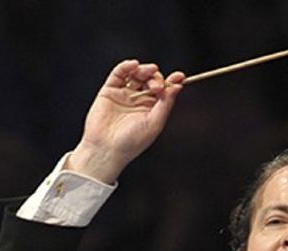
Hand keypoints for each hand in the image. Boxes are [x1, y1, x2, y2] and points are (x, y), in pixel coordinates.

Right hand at [68, 60, 184, 182]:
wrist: (107, 149)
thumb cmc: (132, 141)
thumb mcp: (155, 122)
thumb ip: (166, 103)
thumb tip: (177, 86)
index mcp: (152, 109)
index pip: (164, 90)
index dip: (172, 82)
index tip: (180, 76)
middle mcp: (139, 100)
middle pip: (151, 79)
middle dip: (156, 78)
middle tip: (157, 86)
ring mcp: (124, 94)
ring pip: (136, 74)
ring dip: (144, 70)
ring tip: (148, 72)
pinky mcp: (109, 91)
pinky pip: (119, 74)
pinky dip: (126, 67)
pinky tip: (133, 65)